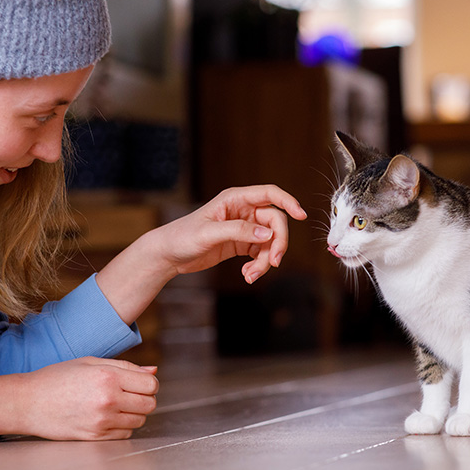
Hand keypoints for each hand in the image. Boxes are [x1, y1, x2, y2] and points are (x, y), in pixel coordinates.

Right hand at [0, 358, 157, 440]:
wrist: (28, 403)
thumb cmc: (57, 378)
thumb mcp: (90, 363)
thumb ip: (125, 367)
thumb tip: (153, 372)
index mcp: (108, 377)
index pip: (150, 385)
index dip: (148, 384)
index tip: (138, 383)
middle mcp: (108, 400)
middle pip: (150, 404)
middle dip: (144, 399)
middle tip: (128, 395)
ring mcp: (102, 421)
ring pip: (139, 421)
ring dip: (133, 413)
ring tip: (114, 405)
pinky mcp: (96, 437)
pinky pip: (125, 434)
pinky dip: (122, 427)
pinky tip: (106, 417)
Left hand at [151, 184, 307, 282]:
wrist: (168, 254)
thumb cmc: (182, 237)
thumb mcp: (209, 233)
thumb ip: (238, 231)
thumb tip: (266, 233)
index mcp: (235, 199)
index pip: (269, 194)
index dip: (288, 202)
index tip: (301, 216)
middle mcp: (243, 211)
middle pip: (275, 223)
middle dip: (276, 244)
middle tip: (272, 263)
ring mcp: (244, 228)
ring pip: (269, 242)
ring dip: (265, 260)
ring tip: (250, 275)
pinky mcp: (241, 244)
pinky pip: (261, 253)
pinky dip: (258, 265)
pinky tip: (247, 274)